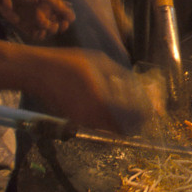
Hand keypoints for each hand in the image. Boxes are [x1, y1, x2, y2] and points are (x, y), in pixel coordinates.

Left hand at [0, 0, 73, 41]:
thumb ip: (56, 4)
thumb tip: (72, 17)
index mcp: (50, 2)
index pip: (64, 13)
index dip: (67, 18)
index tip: (65, 21)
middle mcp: (44, 12)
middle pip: (57, 24)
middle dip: (58, 26)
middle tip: (54, 24)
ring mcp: (35, 20)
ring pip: (48, 31)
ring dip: (48, 30)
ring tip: (43, 25)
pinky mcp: (25, 26)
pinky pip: (36, 35)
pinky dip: (39, 35)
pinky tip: (38, 32)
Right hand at [23, 48, 140, 132]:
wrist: (38, 72)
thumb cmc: (69, 63)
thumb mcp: (100, 62)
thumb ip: (121, 75)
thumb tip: (137, 85)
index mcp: (102, 103)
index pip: (133, 118)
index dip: (146, 115)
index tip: (154, 110)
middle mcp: (94, 117)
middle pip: (125, 130)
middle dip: (137, 121)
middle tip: (144, 110)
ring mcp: (84, 121)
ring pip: (112, 129)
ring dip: (124, 121)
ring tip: (130, 105)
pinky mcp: (76, 120)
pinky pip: (100, 124)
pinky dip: (110, 118)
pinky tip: (111, 103)